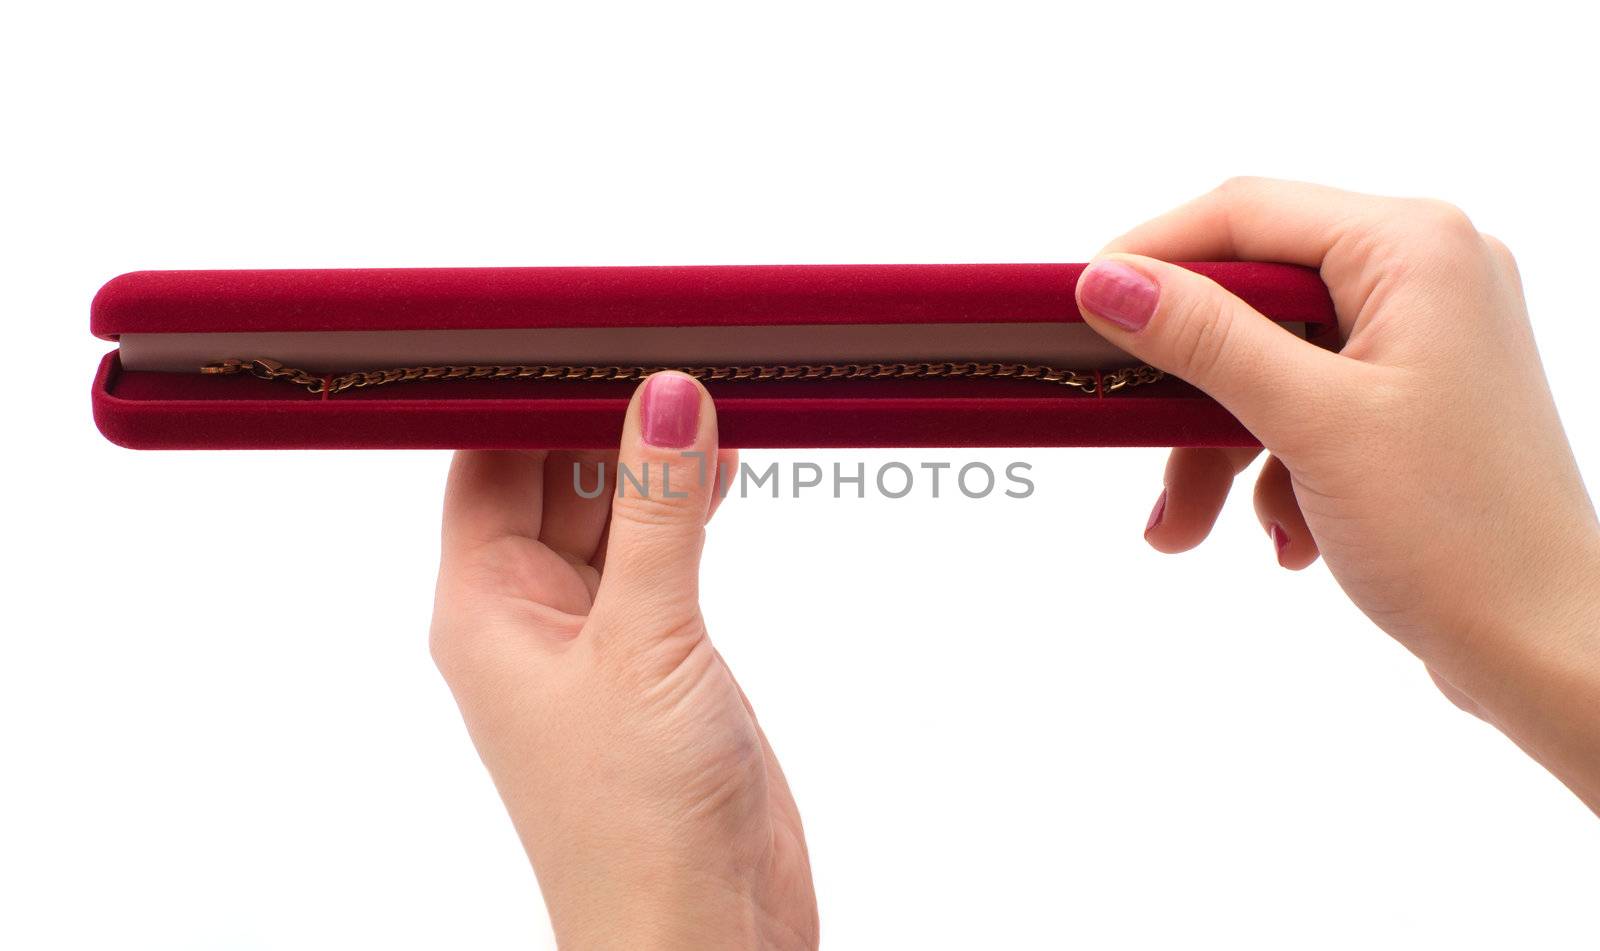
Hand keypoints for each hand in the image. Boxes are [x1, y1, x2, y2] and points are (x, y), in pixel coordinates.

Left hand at [429, 373, 817, 948]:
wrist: (704, 936)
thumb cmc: (637, 825)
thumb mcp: (646, 643)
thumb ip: (656, 511)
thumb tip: (664, 395)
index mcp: (484, 609)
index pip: (482, 463)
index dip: (517, 389)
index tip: (576, 323)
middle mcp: (530, 618)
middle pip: (548, 476)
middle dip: (600, 409)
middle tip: (663, 336)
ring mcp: (597, 640)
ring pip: (613, 513)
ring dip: (652, 456)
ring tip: (708, 386)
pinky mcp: (659, 662)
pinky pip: (662, 557)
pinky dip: (688, 507)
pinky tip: (722, 464)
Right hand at [1076, 178, 1599, 811]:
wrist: (1546, 649)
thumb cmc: (1464, 537)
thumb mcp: (1312, 423)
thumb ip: (1204, 339)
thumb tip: (1108, 279)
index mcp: (1414, 249)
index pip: (1244, 213)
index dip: (1150, 256)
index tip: (1078, 309)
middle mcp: (1423, 275)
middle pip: (1247, 297)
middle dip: (1184, 388)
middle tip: (1127, 439)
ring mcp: (1419, 339)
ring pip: (1264, 364)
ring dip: (1216, 446)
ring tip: (1188, 527)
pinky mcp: (1408, 399)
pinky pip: (1299, 406)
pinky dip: (1269, 467)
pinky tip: (1286, 536)